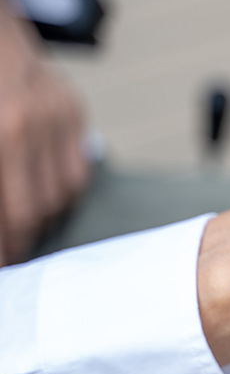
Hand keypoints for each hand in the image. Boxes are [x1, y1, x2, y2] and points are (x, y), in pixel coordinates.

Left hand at [0, 0, 87, 265]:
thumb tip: (7, 222)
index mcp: (3, 132)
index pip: (13, 211)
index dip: (8, 245)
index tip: (6, 264)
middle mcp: (31, 125)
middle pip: (38, 207)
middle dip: (21, 240)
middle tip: (12, 257)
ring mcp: (59, 116)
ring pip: (64, 193)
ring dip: (44, 219)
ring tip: (25, 232)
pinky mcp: (74, 109)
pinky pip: (78, 168)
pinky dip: (62, 191)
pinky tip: (45, 199)